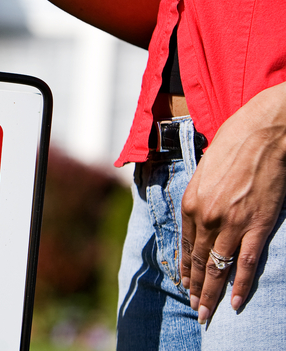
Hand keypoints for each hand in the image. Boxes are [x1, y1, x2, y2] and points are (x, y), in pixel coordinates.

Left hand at [180, 84, 285, 322]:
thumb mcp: (204, 172)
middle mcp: (205, 216)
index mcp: (190, 202)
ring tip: (208, 313)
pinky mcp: (255, 226)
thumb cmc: (233, 146)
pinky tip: (234, 302)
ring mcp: (230, 223)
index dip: (186, 268)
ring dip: (211, 292)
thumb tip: (201, 213)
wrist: (263, 134)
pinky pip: (245, 263)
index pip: (185, 244)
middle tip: (195, 308)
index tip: (185, 284)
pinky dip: (239, 285)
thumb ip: (201, 197)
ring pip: (217, 267)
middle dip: (196, 287)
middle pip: (198, 260)